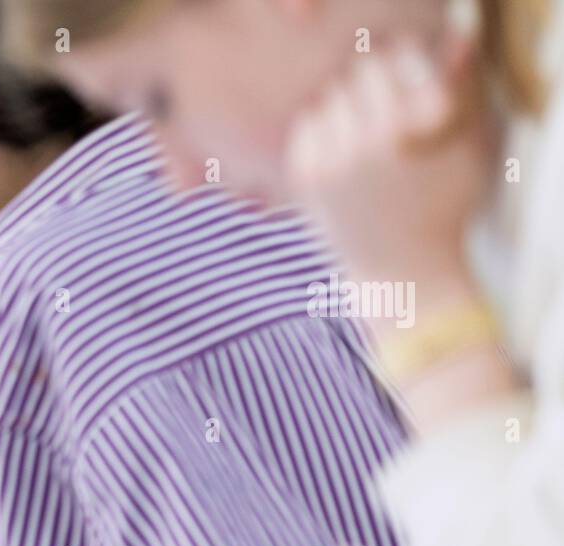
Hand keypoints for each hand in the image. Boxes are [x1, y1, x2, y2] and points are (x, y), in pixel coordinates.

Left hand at [286, 38, 490, 323]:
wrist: (401, 272)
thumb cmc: (442, 207)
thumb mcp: (467, 151)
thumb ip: (460, 93)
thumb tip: (454, 45)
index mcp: (413, 126)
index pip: (393, 60)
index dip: (402, 65)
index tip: (407, 84)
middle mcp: (370, 139)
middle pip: (357, 75)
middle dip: (372, 85)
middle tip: (384, 109)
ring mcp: (332, 158)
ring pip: (327, 98)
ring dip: (344, 107)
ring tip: (363, 133)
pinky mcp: (305, 178)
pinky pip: (305, 127)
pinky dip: (320, 131)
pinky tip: (340, 152)